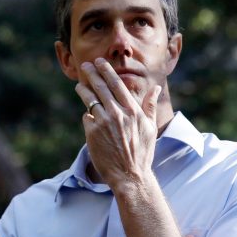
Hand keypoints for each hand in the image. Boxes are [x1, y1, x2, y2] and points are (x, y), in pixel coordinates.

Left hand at [74, 58, 161, 190]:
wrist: (129, 175)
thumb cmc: (142, 152)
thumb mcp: (150, 128)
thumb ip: (150, 106)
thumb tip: (156, 88)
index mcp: (133, 111)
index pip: (117, 84)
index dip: (106, 71)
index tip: (100, 62)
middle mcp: (118, 114)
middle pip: (101, 87)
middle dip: (92, 74)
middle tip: (86, 65)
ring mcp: (103, 123)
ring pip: (90, 100)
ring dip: (84, 90)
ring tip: (81, 85)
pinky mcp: (92, 132)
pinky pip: (87, 118)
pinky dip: (88, 116)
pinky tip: (89, 117)